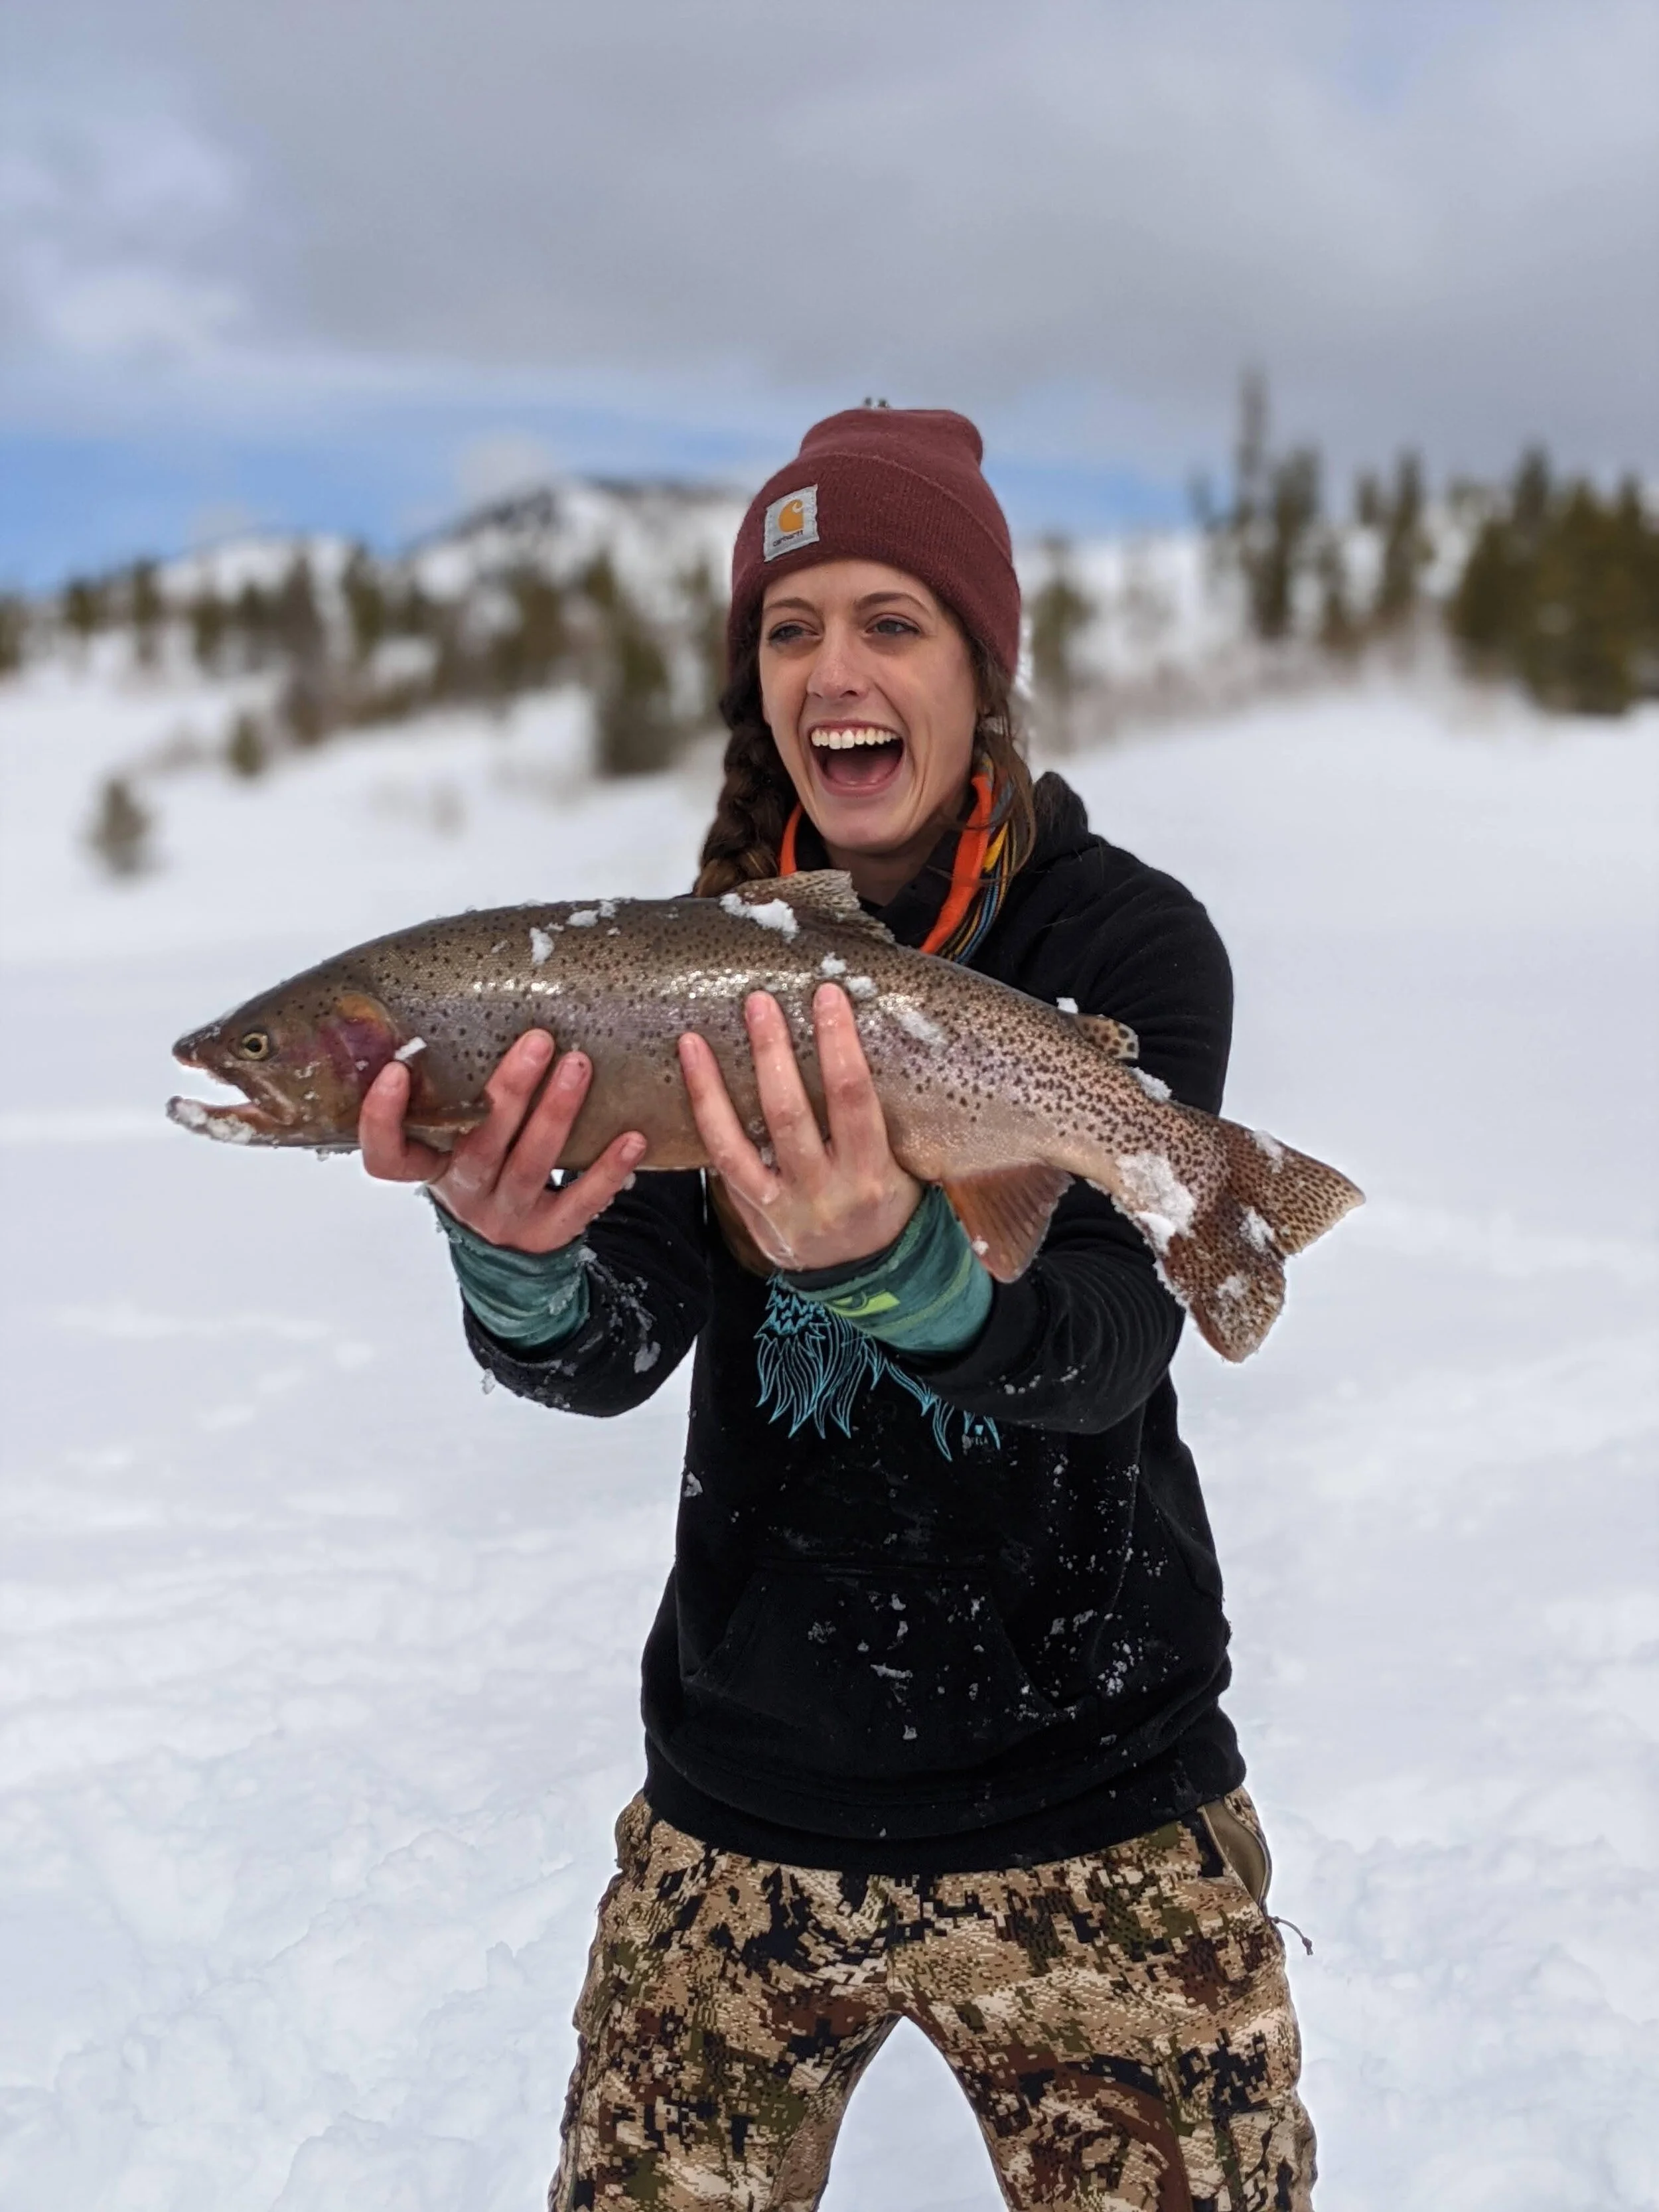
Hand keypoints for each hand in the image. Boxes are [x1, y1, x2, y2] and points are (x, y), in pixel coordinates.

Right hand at [359, 1029, 645, 1252]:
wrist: (510, 1253)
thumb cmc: (486, 1170)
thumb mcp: (458, 1142)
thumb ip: (460, 1096)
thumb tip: (483, 1009)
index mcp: (432, 1166)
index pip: (388, 1156)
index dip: (382, 1119)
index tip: (395, 1071)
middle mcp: (465, 1192)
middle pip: (479, 1144)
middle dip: (509, 1090)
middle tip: (539, 1040)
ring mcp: (508, 1215)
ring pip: (530, 1165)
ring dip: (556, 1113)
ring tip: (579, 1065)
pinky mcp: (550, 1232)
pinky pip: (581, 1202)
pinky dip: (608, 1170)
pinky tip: (633, 1138)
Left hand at [679, 984, 919, 1272]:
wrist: (868, 1275)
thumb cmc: (887, 1201)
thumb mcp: (902, 1165)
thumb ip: (873, 1116)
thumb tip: (851, 1035)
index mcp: (873, 1172)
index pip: (853, 1097)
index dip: (839, 1043)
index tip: (827, 995)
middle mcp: (826, 1192)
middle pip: (789, 1115)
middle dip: (771, 1053)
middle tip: (758, 1001)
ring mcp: (783, 1208)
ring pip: (739, 1144)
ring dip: (712, 1088)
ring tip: (693, 1041)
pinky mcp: (754, 1217)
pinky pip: (723, 1167)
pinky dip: (706, 1124)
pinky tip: (691, 1085)